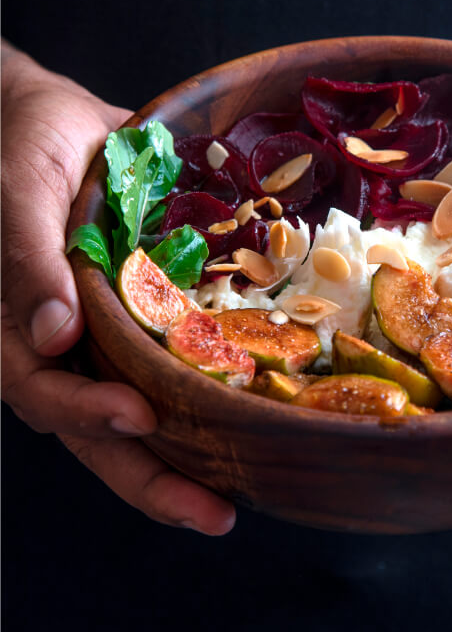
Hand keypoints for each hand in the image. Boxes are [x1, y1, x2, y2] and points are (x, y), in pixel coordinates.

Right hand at [1, 41, 235, 534]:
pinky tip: (247, 417)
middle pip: (101, 429)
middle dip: (153, 478)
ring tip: (237, 495)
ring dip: (186, 457)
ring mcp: (109, 334)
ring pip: (140, 408)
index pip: (47, 394)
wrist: (58, 118)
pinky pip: (173, 363)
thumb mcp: (20, 192)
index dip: (88, 415)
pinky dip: (204, 394)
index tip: (139, 417)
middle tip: (216, 514)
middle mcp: (67, 344)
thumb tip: (50, 338)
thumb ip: (25, 260)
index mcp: (22, 325)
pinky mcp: (149, 313)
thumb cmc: (26, 146)